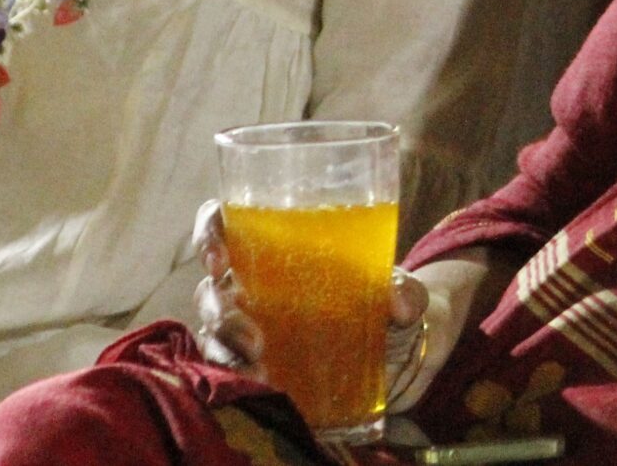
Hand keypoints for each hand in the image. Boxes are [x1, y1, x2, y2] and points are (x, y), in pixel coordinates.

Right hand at [192, 201, 452, 410]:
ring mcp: (254, 333)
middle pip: (211, 290)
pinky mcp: (263, 371)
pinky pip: (231, 376)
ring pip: (214, 337)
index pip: (224, 227)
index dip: (209, 234)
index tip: (219, 256)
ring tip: (259, 366)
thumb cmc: (390, 303)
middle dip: (218, 309)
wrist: (406, 354)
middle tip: (251, 332)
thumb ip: (406, 290)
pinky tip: (261, 389)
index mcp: (276, 251)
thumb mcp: (403, 290)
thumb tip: (399, 302)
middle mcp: (254, 289)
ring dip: (225, 352)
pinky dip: (239, 382)